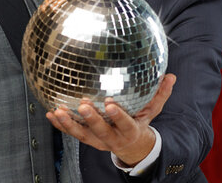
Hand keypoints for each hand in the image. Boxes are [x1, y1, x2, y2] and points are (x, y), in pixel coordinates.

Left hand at [46, 73, 175, 166]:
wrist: (131, 146)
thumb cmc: (139, 122)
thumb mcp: (152, 111)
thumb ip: (160, 94)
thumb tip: (171, 76)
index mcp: (130, 131)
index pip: (125, 124)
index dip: (118, 116)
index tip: (111, 104)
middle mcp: (113, 138)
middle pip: (101, 131)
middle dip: (92, 120)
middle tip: (82, 106)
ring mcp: (98, 140)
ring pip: (82, 135)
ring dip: (69, 124)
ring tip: (58, 111)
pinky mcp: (86, 138)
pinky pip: (71, 133)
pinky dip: (60, 125)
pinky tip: (50, 114)